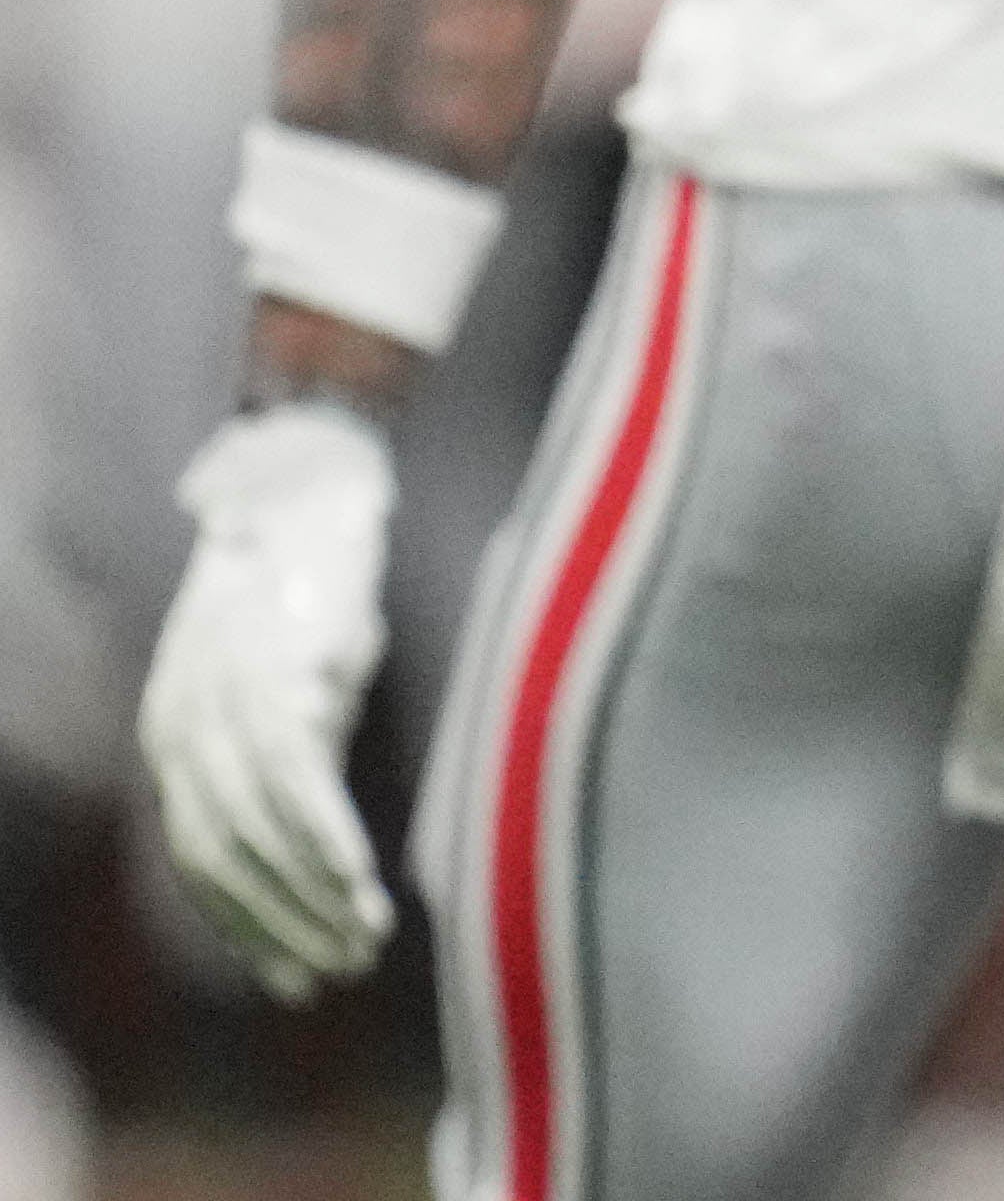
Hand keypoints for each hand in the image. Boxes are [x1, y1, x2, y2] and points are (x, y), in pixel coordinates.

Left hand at [141, 403, 398, 998]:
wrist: (306, 489)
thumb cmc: (306, 587)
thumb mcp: (283, 680)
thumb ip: (286, 755)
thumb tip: (314, 844)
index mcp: (174, 737)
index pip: (201, 861)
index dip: (248, 927)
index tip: (296, 978)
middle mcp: (181, 731)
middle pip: (223, 860)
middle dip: (281, 927)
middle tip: (336, 971)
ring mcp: (222, 708)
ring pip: (257, 835)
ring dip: (311, 898)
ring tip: (364, 938)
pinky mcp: (275, 682)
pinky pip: (295, 786)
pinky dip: (325, 841)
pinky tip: (362, 878)